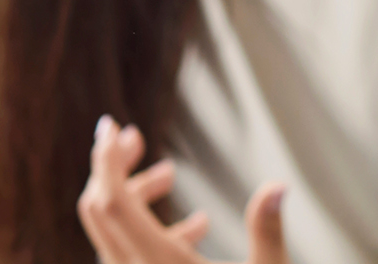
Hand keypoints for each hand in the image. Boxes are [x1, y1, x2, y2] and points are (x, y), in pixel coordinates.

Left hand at [77, 116, 285, 263]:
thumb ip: (268, 234)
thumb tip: (278, 185)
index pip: (112, 205)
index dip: (105, 162)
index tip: (112, 127)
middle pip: (99, 212)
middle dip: (109, 168)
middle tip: (130, 135)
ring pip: (111, 234)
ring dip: (129, 196)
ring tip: (167, 172)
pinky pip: (128, 256)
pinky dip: (145, 228)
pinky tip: (199, 225)